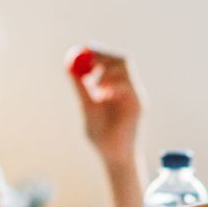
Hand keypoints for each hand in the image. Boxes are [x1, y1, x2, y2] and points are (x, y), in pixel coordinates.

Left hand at [66, 46, 143, 164]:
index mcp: (116, 87)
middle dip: (104, 55)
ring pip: (125, 68)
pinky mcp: (139, 104)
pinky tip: (103, 96)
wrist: (114, 157)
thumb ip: (81, 88)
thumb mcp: (87, 108)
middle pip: (121, 59)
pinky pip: (127, 84)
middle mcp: (128, 88)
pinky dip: (112, 84)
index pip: (111, 60)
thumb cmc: (101, 137)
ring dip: (106, 71)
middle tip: (88, 59)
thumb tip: (68, 66)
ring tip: (96, 87)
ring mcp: (135, 95)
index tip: (83, 49)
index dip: (98, 52)